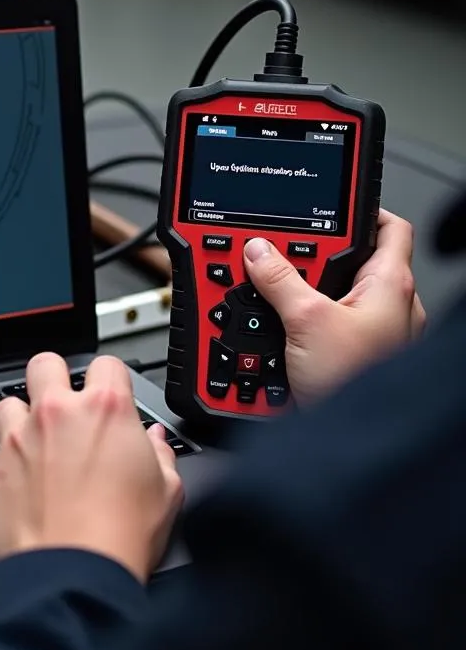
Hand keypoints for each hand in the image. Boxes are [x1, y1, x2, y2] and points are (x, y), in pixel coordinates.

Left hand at [0, 353, 183, 582]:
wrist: (74, 576)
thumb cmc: (121, 538)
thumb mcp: (167, 493)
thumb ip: (161, 455)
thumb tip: (156, 441)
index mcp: (104, 411)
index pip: (106, 365)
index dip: (110, 380)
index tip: (110, 396)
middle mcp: (55, 415)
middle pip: (44, 365)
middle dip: (52, 378)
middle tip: (62, 406)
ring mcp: (15, 441)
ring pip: (5, 405)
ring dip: (15, 422)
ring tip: (29, 448)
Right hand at [243, 209, 425, 404]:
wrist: (346, 445)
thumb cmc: (353, 386)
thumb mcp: (306, 320)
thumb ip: (279, 279)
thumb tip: (259, 250)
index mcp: (390, 285)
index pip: (385, 227)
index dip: (357, 209)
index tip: (320, 204)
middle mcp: (386, 307)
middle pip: (342, 263)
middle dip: (304, 260)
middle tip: (272, 258)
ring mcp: (367, 334)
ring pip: (325, 297)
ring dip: (292, 295)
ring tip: (265, 297)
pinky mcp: (344, 356)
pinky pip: (317, 326)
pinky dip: (292, 323)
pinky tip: (270, 328)